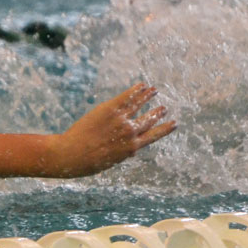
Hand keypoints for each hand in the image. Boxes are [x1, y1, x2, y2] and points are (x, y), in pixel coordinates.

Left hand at [50, 83, 175, 177]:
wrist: (72, 154)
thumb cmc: (89, 162)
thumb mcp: (112, 161)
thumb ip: (124, 154)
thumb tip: (133, 152)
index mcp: (132, 147)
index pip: (155, 135)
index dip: (165, 129)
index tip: (174, 123)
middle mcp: (130, 133)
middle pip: (149, 119)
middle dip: (158, 113)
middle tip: (164, 108)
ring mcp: (121, 120)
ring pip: (139, 104)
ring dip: (148, 96)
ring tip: (154, 90)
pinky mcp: (110, 109)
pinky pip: (127, 97)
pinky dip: (136, 90)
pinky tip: (141, 85)